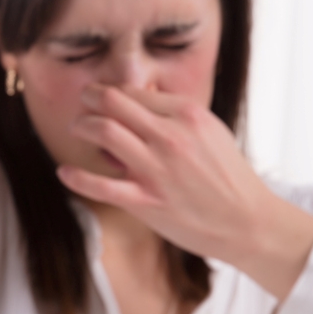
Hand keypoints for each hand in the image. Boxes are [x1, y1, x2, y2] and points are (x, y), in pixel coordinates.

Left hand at [56, 84, 312, 299]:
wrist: (248, 222)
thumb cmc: (227, 176)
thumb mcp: (210, 132)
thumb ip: (175, 116)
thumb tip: (137, 103)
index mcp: (189, 115)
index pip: (134, 91)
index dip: (112, 92)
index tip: (102, 98)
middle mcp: (171, 137)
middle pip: (113, 102)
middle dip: (90, 98)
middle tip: (82, 104)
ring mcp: (157, 169)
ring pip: (103, 132)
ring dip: (81, 126)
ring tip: (76, 129)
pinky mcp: (146, 201)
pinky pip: (100, 185)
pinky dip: (76, 177)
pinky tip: (64, 172)